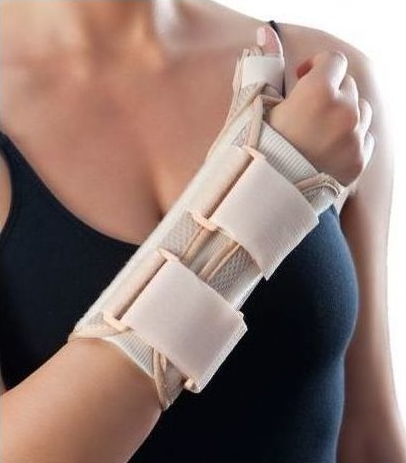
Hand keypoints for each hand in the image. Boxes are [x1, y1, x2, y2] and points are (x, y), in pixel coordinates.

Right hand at [265, 38, 373, 185]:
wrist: (262, 193)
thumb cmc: (254, 148)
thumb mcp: (255, 105)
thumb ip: (265, 65)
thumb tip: (265, 32)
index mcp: (318, 92)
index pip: (334, 61)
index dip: (316, 67)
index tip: (300, 80)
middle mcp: (344, 112)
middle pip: (347, 86)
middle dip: (329, 92)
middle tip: (305, 112)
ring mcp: (354, 140)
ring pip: (361, 111)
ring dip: (344, 114)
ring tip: (319, 131)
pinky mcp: (358, 163)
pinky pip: (367, 138)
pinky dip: (353, 138)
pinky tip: (329, 149)